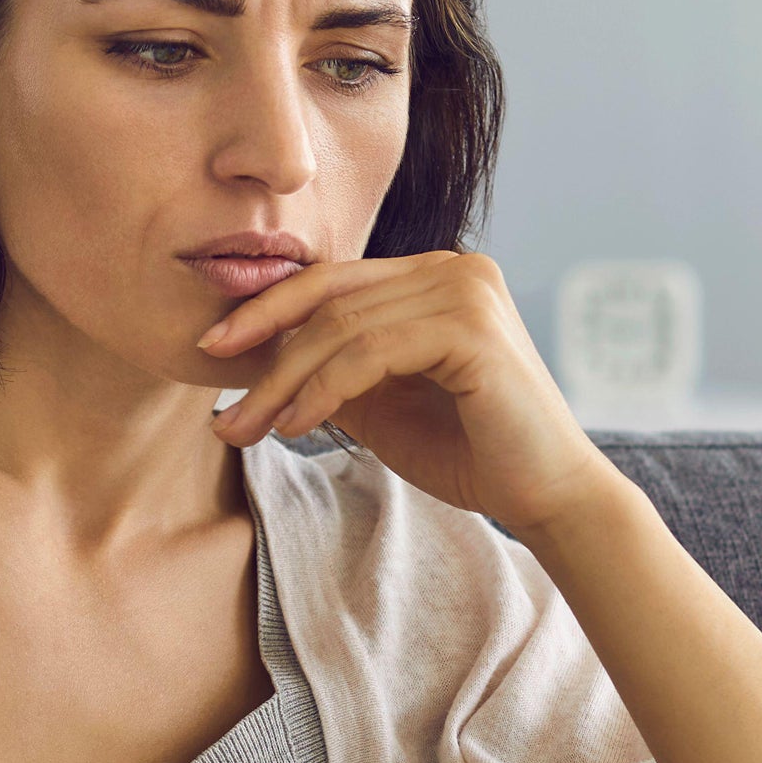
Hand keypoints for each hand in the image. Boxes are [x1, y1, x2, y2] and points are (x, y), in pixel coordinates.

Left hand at [199, 251, 615, 531]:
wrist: (546, 495)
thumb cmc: (469, 452)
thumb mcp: (381, 403)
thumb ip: (332, 371)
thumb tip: (257, 360)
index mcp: (436, 275)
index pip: (334, 281)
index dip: (268, 310)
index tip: (215, 349)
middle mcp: (454, 267)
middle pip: (331, 301)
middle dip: (264, 353)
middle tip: (219, 402)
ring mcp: (466, 289)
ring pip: (342, 328)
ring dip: (284, 383)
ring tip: (247, 428)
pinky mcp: (471, 326)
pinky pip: (370, 353)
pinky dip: (323, 390)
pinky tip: (296, 426)